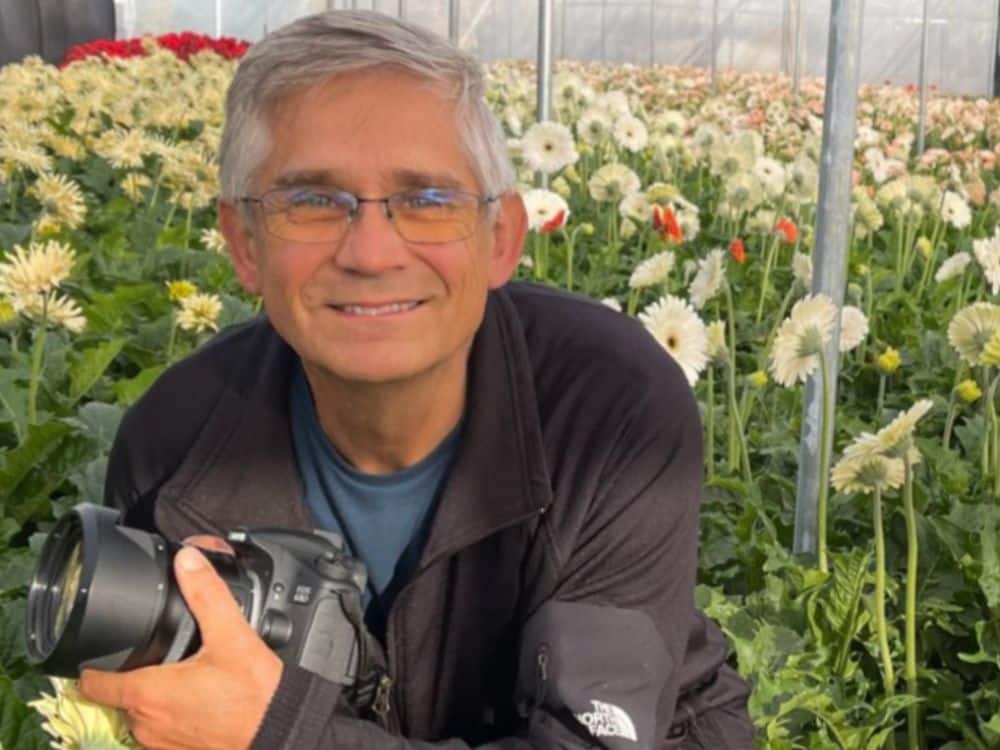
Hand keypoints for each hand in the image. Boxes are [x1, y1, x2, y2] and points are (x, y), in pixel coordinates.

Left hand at [79, 545, 283, 749]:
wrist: (281, 729)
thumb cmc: (255, 694)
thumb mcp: (232, 635)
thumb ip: (207, 594)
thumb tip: (188, 561)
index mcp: (148, 693)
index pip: (92, 683)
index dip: (92, 663)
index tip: (101, 649)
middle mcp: (146, 724)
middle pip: (117, 695)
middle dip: (131, 674)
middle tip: (155, 654)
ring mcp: (160, 743)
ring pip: (139, 714)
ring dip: (151, 696)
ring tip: (179, 674)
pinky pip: (160, 730)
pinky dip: (170, 714)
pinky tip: (196, 698)